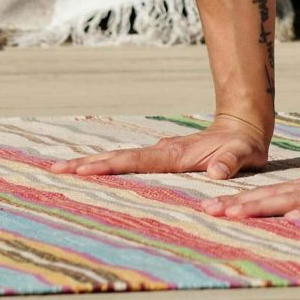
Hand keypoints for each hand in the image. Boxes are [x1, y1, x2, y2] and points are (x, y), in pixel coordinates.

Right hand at [49, 115, 270, 180]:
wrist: (244, 126)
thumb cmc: (244, 145)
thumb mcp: (242, 155)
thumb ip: (230, 162)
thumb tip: (215, 172)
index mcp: (174, 154)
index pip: (135, 161)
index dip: (109, 166)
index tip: (82, 169)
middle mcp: (161, 152)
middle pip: (118, 158)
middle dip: (86, 163)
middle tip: (55, 169)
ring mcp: (159, 154)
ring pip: (121, 159)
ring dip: (92, 164)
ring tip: (62, 169)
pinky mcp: (161, 158)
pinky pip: (130, 163)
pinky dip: (108, 167)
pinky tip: (92, 173)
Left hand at [201, 148, 299, 219]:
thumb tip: (286, 216)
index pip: (269, 194)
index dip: (239, 201)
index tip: (210, 208)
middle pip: (271, 195)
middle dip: (239, 203)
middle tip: (208, 210)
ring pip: (291, 198)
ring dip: (263, 205)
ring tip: (237, 213)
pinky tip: (293, 218)